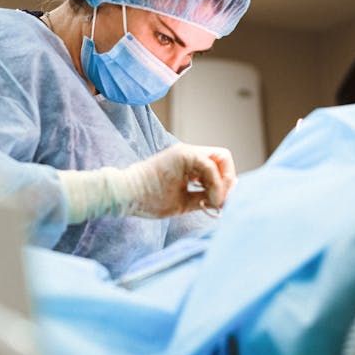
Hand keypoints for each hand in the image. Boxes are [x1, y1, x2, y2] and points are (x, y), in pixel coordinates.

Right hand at [118, 143, 236, 217]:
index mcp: (190, 163)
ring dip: (223, 182)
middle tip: (220, 201)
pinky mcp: (182, 154)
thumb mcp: (183, 202)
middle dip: (228, 180)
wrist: (126, 195)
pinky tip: (210, 198)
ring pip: (221, 158)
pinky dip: (216, 183)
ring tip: (213, 201)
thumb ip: (203, 198)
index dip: (225, 182)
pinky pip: (210, 165)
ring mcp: (187, 152)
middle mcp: (190, 154)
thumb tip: (224, 200)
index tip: (219, 202)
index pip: (219, 165)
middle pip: (224, 158)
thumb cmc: (149, 200)